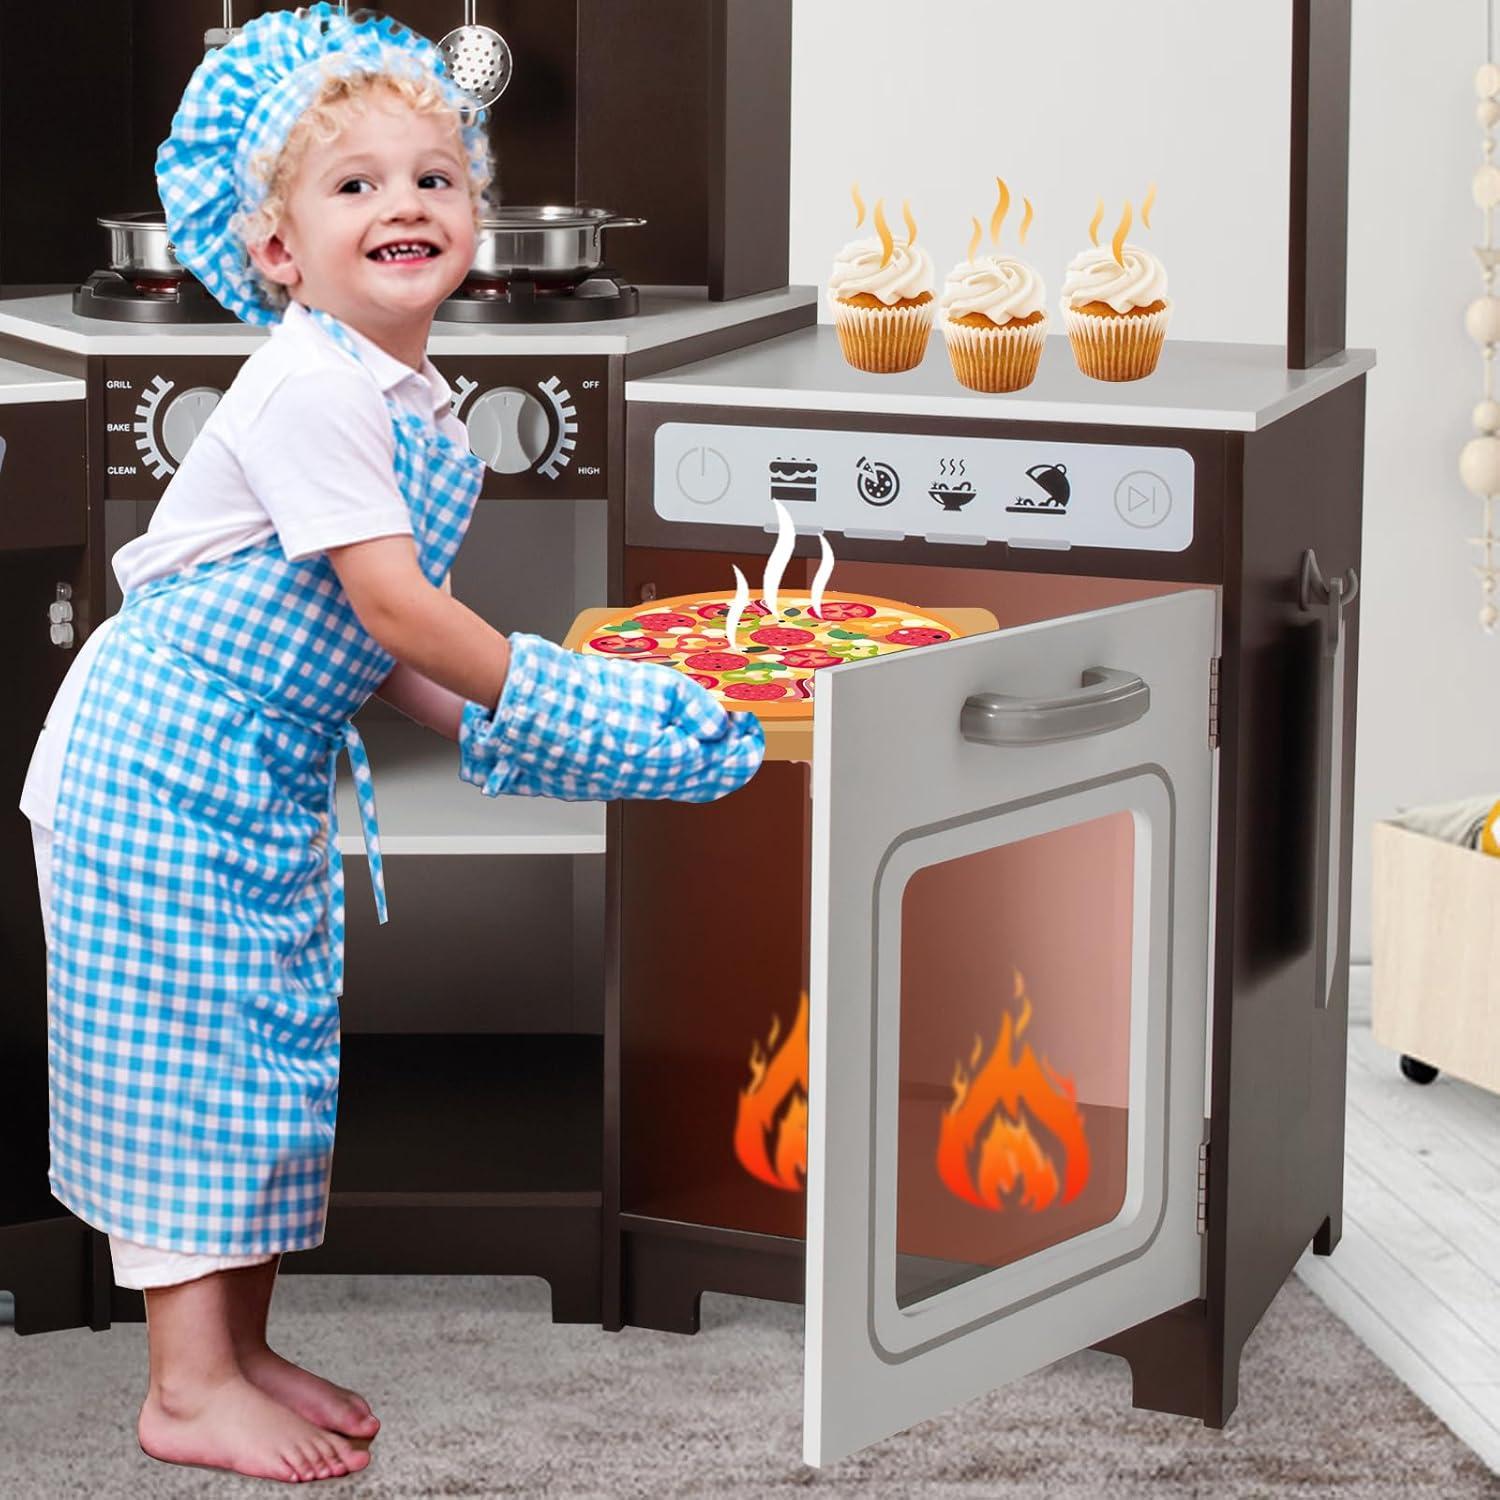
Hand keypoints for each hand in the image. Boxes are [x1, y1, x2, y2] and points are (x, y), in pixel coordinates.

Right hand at [459, 633, 763, 802]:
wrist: (533, 708)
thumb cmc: (587, 695)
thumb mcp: (659, 687)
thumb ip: (699, 710)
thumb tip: (721, 727)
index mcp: (669, 763)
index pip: (727, 767)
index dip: (747, 747)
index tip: (751, 728)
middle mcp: (649, 784)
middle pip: (707, 783)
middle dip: (730, 759)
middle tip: (739, 736)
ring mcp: (625, 788)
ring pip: (679, 784)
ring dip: (700, 763)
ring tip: (707, 734)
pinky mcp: (604, 784)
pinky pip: (650, 781)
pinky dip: (670, 765)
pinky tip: (668, 743)